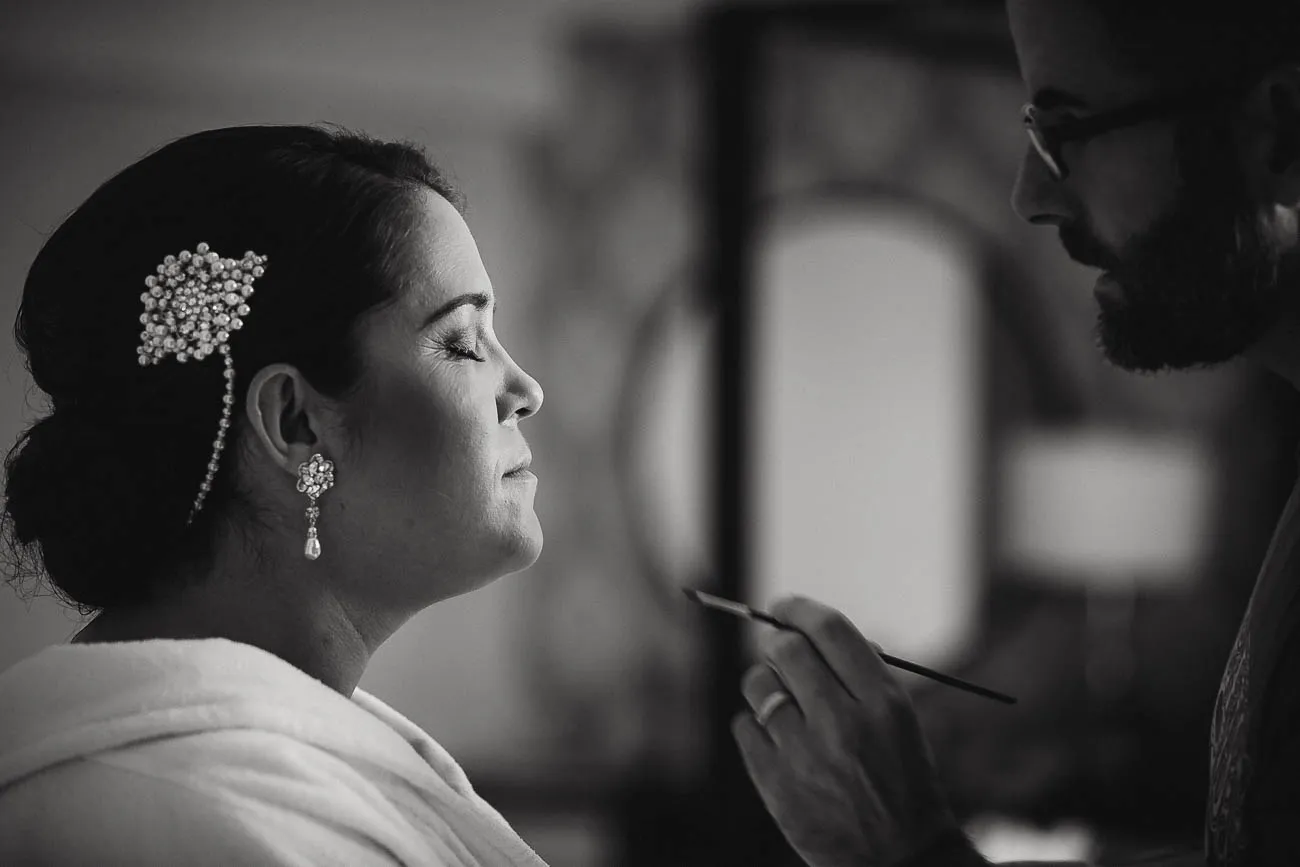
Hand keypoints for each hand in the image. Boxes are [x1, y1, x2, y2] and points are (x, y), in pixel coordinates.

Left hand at [733, 596, 970, 866]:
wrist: (898, 859)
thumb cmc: (901, 780)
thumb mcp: (900, 720)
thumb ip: (860, 673)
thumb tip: (810, 629)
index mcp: (882, 701)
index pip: (829, 630)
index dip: (800, 608)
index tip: (785, 606)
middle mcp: (842, 722)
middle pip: (786, 649)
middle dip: (779, 643)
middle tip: (780, 651)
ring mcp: (804, 754)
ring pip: (757, 683)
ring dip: (764, 683)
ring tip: (781, 702)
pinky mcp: (775, 783)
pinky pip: (742, 726)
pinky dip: (754, 726)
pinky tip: (776, 740)